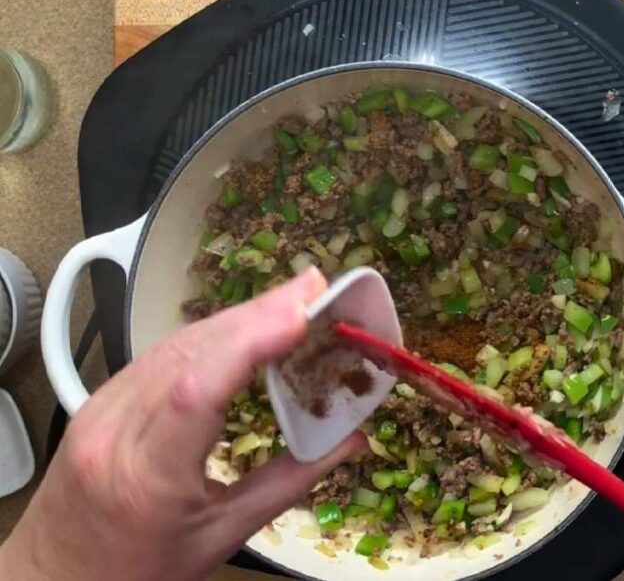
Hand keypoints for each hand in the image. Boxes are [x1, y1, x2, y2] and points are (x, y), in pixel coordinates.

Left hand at [0, 269, 366, 580]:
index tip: (299, 314)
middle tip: (312, 288)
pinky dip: (207, 335)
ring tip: (289, 299)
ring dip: (235, 317)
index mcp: (151, 477)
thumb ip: (288, 483)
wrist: (55, 578)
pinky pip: (159, 354)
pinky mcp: (98, 400)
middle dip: (256, 314)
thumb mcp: (221, 536)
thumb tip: (351, 442)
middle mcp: (117, 431)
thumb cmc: (140, 567)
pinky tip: (241, 325)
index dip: (249, 343)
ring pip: (175, 344)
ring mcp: (101, 410)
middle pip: (191, 354)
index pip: (197, 392)